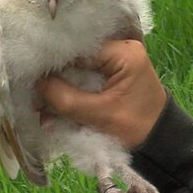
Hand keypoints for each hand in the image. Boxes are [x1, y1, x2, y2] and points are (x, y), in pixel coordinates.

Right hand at [36, 40, 165, 148]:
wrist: (160, 144)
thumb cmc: (136, 129)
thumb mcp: (99, 115)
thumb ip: (65, 98)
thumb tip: (35, 83)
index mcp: (123, 52)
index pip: (78, 50)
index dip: (53, 63)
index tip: (33, 77)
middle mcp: (119, 48)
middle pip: (75, 57)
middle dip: (54, 77)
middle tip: (33, 93)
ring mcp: (114, 60)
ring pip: (76, 68)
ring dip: (59, 86)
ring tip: (40, 104)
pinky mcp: (109, 73)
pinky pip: (82, 77)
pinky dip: (69, 91)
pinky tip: (52, 106)